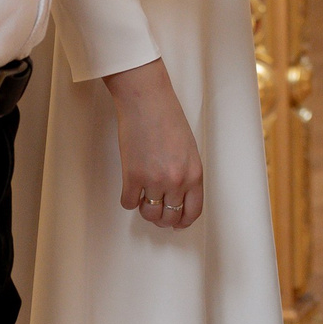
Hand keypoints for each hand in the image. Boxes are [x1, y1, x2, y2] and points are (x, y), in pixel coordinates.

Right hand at [105, 59, 202, 229]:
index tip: (176, 223)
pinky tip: (130, 190)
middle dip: (163, 219)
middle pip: (170, 217)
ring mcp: (154, 180)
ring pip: (149, 214)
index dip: (183, 221)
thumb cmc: (168, 118)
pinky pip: (128, 202)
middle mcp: (176, 181)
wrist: (146, 101)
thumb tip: (177, 195)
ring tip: (143, 199)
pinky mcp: (132, 176)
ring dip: (145, 210)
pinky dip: (128, 200)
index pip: (192, 211)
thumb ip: (186, 174)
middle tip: (156, 211)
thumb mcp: (189, 149)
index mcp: (194, 174)